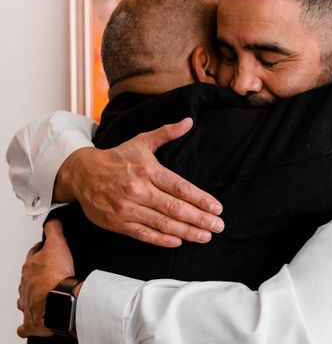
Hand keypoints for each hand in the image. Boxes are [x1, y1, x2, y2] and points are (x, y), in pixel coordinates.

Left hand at [17, 220, 75, 337]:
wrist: (58, 301)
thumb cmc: (56, 276)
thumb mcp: (57, 244)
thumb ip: (54, 230)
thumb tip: (53, 221)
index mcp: (31, 267)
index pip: (34, 254)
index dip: (40, 250)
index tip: (44, 249)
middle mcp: (26, 285)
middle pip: (28, 276)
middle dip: (35, 273)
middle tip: (45, 271)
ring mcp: (28, 302)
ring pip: (25, 298)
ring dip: (30, 296)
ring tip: (39, 294)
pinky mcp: (32, 320)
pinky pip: (26, 324)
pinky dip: (27, 323)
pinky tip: (31, 321)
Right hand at [54, 118, 223, 247]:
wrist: (81, 173)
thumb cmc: (117, 157)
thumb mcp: (142, 141)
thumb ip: (167, 133)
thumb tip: (188, 121)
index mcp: (148, 170)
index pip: (180, 187)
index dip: (200, 199)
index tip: (217, 208)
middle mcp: (138, 190)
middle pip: (174, 208)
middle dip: (199, 218)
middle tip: (218, 226)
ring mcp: (127, 208)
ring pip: (161, 223)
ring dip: (186, 232)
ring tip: (205, 236)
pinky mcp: (117, 223)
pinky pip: (142, 234)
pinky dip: (161, 240)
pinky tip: (178, 242)